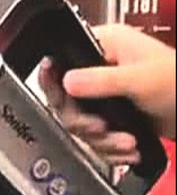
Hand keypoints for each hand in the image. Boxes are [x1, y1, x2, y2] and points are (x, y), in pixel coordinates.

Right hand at [39, 24, 175, 163]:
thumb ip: (99, 81)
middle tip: (100, 128)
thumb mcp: (138, 80)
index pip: (64, 58)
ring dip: (104, 141)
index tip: (59, 97)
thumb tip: (66, 81)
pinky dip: (113, 149)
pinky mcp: (115, 117)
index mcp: (106, 45)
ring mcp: (108, 95)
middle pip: (68, 101)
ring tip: (126, 143)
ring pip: (83, 125)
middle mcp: (102, 68)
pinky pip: (99, 138)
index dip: (55, 80)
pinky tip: (129, 149)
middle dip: (86, 123)